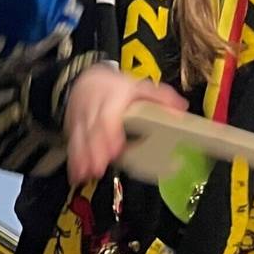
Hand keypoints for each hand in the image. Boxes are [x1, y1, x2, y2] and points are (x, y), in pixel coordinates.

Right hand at [63, 65, 187, 183]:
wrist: (86, 78)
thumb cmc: (118, 88)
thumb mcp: (141, 87)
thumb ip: (161, 97)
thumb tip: (181, 109)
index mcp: (113, 97)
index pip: (109, 115)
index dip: (110, 133)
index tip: (115, 149)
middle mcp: (94, 107)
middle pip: (93, 130)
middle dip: (95, 150)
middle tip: (99, 168)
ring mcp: (82, 117)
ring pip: (80, 137)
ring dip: (82, 157)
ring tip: (87, 174)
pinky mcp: (73, 126)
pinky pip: (72, 142)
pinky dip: (74, 159)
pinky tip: (77, 175)